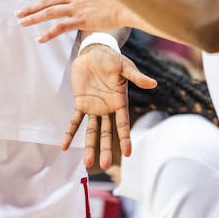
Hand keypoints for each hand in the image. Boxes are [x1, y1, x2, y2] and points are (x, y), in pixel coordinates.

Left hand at [17, 0, 126, 41]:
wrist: (127, 1)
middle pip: (46, 0)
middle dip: (30, 6)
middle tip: (17, 12)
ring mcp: (76, 7)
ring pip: (49, 12)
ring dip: (33, 18)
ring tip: (22, 23)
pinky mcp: (81, 20)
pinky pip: (60, 27)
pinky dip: (48, 33)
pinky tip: (40, 39)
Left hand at [62, 44, 155, 168]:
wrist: (94, 51)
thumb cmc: (112, 58)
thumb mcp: (124, 66)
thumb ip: (136, 77)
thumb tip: (153, 83)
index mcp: (120, 101)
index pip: (123, 124)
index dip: (125, 138)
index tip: (128, 153)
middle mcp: (108, 108)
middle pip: (107, 132)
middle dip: (105, 148)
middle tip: (104, 165)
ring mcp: (94, 107)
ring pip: (93, 131)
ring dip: (90, 146)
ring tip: (88, 162)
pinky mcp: (81, 103)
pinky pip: (75, 121)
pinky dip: (70, 133)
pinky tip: (64, 146)